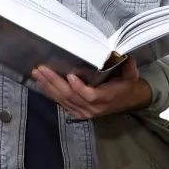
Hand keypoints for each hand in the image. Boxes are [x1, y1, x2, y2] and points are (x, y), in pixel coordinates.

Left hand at [32, 58, 151, 119]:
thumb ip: (129, 67)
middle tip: (42, 69)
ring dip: (48, 86)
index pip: (90, 95)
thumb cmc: (127, 86)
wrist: (128, 101)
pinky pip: (62, 103)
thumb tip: (126, 56)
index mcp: (106, 97)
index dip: (79, 87)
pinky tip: (42, 83)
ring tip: (37, 74)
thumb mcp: (132, 76)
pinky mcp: (78, 112)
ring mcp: (84, 111)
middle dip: (54, 82)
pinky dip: (51, 93)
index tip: (70, 75)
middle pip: (70, 96)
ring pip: (63, 100)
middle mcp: (93, 107)